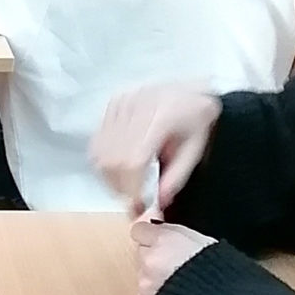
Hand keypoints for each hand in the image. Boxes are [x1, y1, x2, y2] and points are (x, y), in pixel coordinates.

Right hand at [93, 84, 222, 212]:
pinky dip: (103, 161)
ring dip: (109, 176)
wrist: (193, 91)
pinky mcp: (114, 104)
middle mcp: (139, 106)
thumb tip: (157, 202)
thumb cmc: (196, 117)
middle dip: (120, 186)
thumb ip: (176, 178)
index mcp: (163, 116)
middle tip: (133, 198)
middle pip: (114, 158)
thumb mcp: (195, 150)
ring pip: (101, 152)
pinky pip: (98, 140)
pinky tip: (117, 168)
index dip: (132, 187)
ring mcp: (124, 103)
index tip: (139, 203)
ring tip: (126, 184)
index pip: (134, 159)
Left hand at [130, 214, 214, 294]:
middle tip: (176, 266)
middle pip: (142, 254)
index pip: (140, 230)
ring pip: (143, 277)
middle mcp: (150, 260)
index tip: (158, 241)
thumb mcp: (205, 242)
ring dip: (156, 279)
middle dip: (155, 258)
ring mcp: (145, 284)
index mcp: (164, 240)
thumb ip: (178, 234)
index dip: (151, 237)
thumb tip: (166, 230)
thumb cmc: (220, 277)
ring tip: (180, 286)